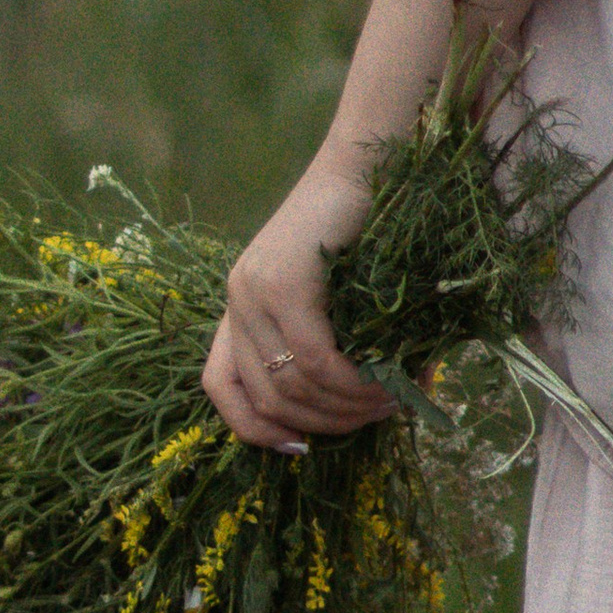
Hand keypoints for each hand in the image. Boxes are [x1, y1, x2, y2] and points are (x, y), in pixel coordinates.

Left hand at [202, 152, 397, 453]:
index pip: (219, 387)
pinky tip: (386, 384)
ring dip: (348, 407)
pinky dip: (354, 385)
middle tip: (379, 417)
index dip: (256, 431)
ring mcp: (252, 291)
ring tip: (393, 401)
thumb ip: (339, 345)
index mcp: (241, 306)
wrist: (370, 162)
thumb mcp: (342, 299)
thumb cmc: (368, 229)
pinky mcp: (282, 284)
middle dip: (326, 425)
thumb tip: (374, 409)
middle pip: (266, 399)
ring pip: (293, 386)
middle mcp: (236, 301)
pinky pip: (316, 360)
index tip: (303, 450)